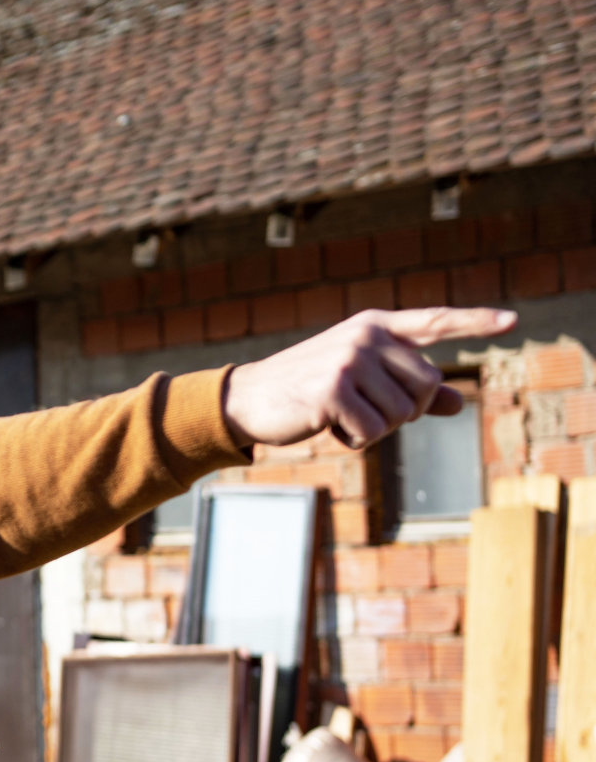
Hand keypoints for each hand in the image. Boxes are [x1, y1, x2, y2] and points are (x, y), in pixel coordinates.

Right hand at [222, 307, 516, 449]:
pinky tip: (327, 426)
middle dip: (402, 411)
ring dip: (375, 429)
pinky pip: (373, 432)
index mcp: (373, 327)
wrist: (248, 399)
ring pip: (401, 413)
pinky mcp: (333, 390)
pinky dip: (354, 440)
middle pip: (426, 385)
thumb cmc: (306, 391)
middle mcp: (365, 336)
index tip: (513, 321)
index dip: (475, 321)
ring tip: (339, 416)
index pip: (433, 321)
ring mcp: (349, 360)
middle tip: (362, 411)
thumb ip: (408, 390)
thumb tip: (458, 403)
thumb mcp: (359, 383)